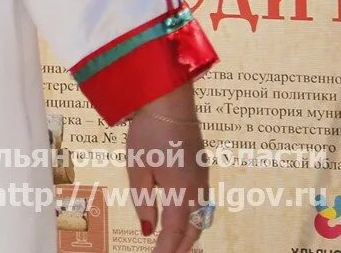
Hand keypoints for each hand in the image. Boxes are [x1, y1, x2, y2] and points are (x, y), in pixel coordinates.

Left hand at [126, 84, 207, 249]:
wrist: (170, 102)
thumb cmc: (149, 133)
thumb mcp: (138, 168)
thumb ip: (144, 200)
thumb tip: (148, 229)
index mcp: (181, 192)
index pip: (175, 231)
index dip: (166, 249)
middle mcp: (197, 190)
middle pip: (193, 229)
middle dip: (180, 247)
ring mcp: (202, 180)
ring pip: (200, 218)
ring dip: (188, 234)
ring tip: (173, 244)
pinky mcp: (201, 170)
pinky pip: (201, 204)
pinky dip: (192, 218)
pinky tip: (181, 219)